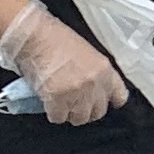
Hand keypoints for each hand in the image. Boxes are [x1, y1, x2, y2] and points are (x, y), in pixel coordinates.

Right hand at [0, 4, 125, 124]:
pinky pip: (58, 118)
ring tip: (60, 101)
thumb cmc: (56, 39)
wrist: (35, 36)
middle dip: (85, 110)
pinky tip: (48, 101)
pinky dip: (52, 113)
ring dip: (69, 113)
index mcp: (105, 69)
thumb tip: (92, 92)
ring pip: (79, 118)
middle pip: (98, 112)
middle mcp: (95, 83)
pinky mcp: (58, 99)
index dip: (108, 102)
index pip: (119, 96)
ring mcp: (77, 92)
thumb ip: (94, 73)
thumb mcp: (87, 53)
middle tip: (73, 102)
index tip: (99, 102)